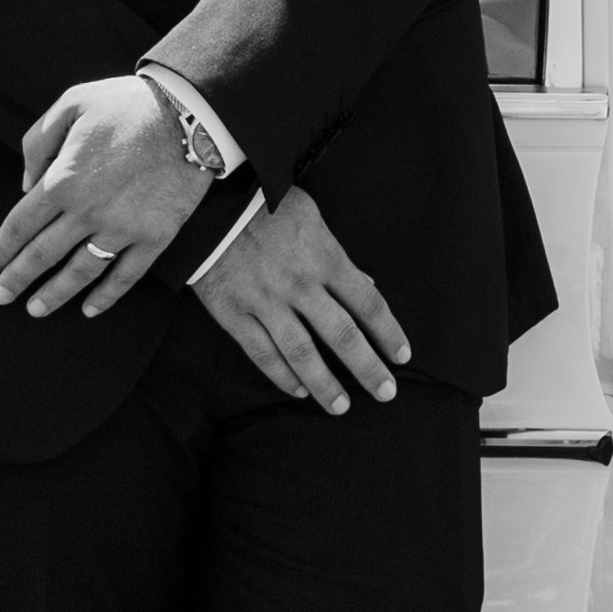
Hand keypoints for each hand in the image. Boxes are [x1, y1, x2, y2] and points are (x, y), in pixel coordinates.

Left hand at [0, 75, 212, 315]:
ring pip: (80, 272)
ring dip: (55, 294)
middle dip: (17, 279)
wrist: (191, 114)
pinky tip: (90, 310)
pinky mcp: (154, 237)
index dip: (2, 248)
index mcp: (63, 180)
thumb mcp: (72, 103)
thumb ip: (38, 141)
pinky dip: (106, 297)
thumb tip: (25, 183)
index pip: (21, 224)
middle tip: (0, 297)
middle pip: (43, 255)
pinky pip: (126, 275)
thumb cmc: (128, 105)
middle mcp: (88, 212)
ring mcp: (123, 229)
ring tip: (36, 310)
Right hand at [192, 191, 411, 412]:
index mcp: (325, 258)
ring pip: (301, 354)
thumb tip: (366, 283)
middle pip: (342, 335)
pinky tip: (297, 390)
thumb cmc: (266, 204)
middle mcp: (300, 285)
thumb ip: (338, 256)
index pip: (368, 303)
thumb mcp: (312, 218)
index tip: (402, 355)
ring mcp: (266, 302)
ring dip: (325, 385)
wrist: (210, 204)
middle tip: (386, 392)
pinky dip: (281, 376)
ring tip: (341, 407)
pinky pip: (262, 353)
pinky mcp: (235, 314)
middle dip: (368, 368)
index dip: (388, 333)